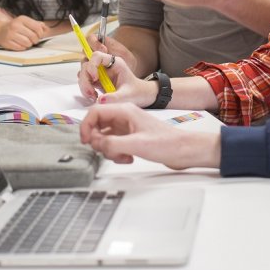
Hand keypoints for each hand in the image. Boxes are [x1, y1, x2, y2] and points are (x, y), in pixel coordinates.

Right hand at [0, 15, 47, 49]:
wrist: (0, 31)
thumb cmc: (16, 27)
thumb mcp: (26, 22)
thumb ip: (37, 25)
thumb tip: (47, 29)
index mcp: (22, 19)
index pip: (37, 27)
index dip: (41, 33)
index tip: (40, 35)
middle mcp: (15, 25)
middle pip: (33, 36)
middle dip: (35, 40)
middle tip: (33, 40)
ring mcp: (10, 34)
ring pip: (27, 43)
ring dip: (29, 44)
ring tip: (27, 42)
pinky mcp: (7, 42)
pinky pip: (20, 48)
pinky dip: (22, 48)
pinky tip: (20, 44)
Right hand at [77, 49, 157, 105]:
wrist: (139, 97)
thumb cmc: (135, 92)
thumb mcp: (127, 96)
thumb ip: (115, 98)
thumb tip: (100, 100)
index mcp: (115, 63)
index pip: (97, 56)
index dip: (92, 65)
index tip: (95, 78)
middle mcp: (105, 66)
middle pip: (87, 64)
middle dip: (85, 78)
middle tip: (91, 92)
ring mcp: (100, 73)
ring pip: (83, 73)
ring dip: (84, 85)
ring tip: (93, 96)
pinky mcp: (96, 81)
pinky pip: (85, 82)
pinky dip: (86, 90)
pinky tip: (93, 97)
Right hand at [80, 103, 220, 169]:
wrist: (183, 150)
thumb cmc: (167, 143)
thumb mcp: (137, 145)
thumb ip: (113, 143)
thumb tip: (95, 143)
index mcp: (125, 111)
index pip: (95, 111)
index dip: (86, 126)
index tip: (85, 141)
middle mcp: (124, 117)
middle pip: (98, 125)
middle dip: (98, 141)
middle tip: (107, 151)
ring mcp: (127, 127)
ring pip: (105, 136)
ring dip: (108, 149)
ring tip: (123, 156)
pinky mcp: (131, 137)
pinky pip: (114, 144)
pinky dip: (116, 153)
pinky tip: (128, 158)